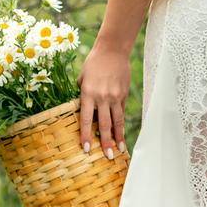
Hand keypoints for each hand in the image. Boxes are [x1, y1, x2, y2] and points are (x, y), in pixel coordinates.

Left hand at [78, 41, 130, 158]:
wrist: (112, 50)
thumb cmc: (93, 64)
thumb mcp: (82, 78)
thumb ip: (83, 95)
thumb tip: (83, 110)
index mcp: (88, 94)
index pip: (86, 120)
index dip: (86, 135)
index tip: (86, 149)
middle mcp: (102, 97)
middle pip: (105, 124)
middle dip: (105, 142)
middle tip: (107, 156)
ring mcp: (115, 96)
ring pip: (117, 121)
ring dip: (118, 137)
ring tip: (119, 150)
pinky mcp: (124, 94)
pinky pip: (122, 112)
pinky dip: (121, 124)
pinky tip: (122, 135)